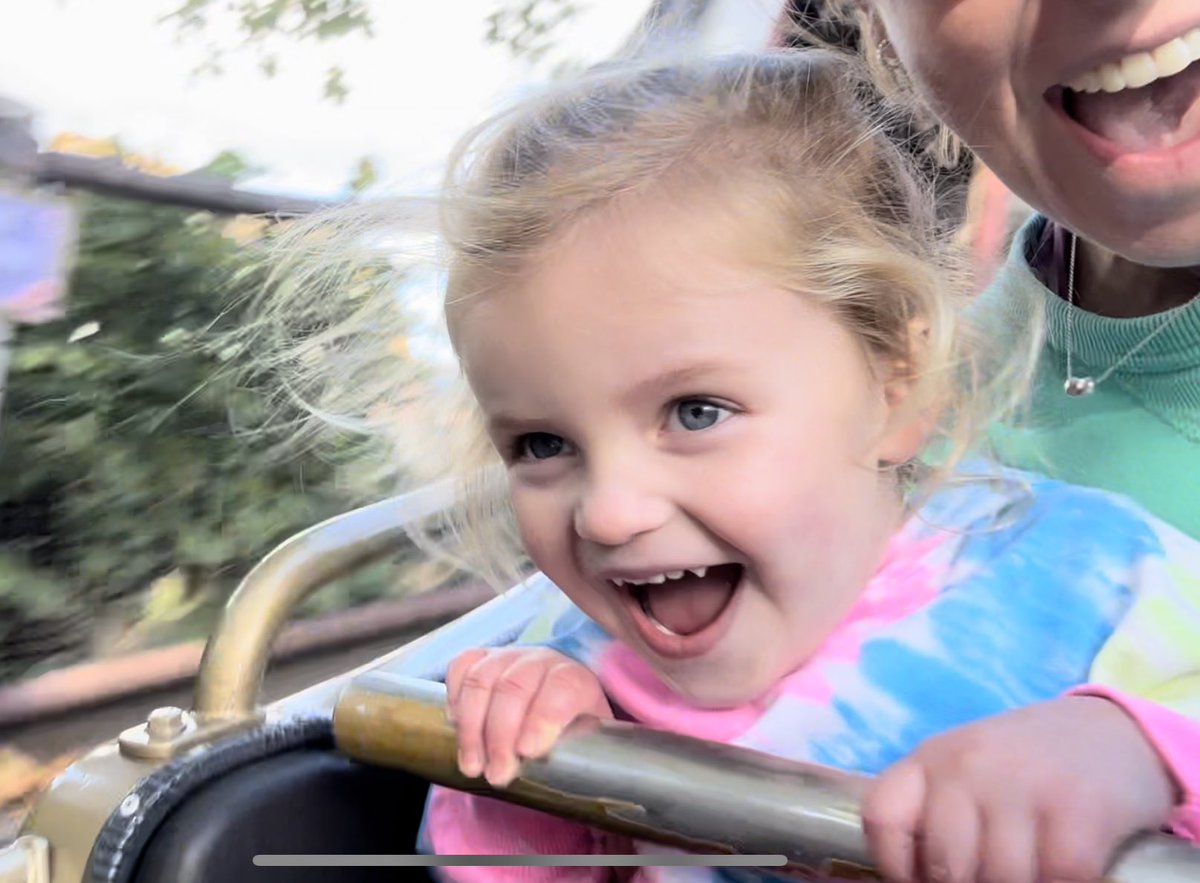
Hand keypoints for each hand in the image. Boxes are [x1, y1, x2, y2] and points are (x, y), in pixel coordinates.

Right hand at [445, 646, 612, 788]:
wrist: (554, 705)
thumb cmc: (570, 731)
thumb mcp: (585, 743)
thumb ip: (579, 755)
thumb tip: (567, 781)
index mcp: (575, 678)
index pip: (562, 687)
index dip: (544, 717)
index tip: (529, 752)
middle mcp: (541, 661)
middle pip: (515, 686)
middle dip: (501, 735)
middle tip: (496, 775)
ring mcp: (508, 656)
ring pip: (482, 679)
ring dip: (472, 727)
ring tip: (472, 767)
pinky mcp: (480, 658)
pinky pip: (461, 667)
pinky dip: (455, 698)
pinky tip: (457, 728)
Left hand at [862, 696, 1176, 882]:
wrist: (1113, 732)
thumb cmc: (1027, 767)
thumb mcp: (965, 773)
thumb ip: (936, 814)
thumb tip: (918, 877)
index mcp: (930, 758)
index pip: (882, 819)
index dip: (897, 867)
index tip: (923, 880)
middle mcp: (967, 765)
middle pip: (944, 866)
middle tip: (992, 874)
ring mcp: (1022, 783)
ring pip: (999, 879)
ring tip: (1031, 868)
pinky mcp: (1078, 809)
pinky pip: (1057, 879)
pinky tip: (1065, 869)